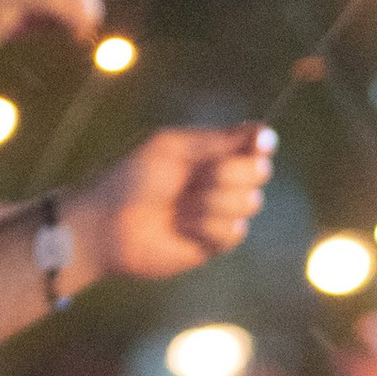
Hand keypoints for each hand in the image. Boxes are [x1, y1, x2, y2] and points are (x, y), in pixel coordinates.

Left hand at [67, 124, 276, 285]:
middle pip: (258, 173)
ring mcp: (218, 211)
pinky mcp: (214, 243)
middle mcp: (219, 180)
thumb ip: (218, 141)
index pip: (253, 144)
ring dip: (213, 203)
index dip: (260, 145)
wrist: (111, 225)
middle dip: (231, 174)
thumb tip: (265, 132)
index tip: (259, 144)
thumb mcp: (174, 149)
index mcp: (209, 152)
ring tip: (180, 208)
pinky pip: (234, 232)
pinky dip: (207, 228)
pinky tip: (183, 229)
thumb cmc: (134, 179)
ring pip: (249, 203)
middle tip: (197, 179)